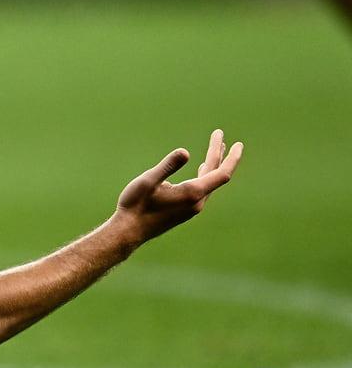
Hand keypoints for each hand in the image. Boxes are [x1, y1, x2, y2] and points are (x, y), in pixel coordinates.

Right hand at [114, 129, 243, 242]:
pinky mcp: (185, 211)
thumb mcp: (148, 181)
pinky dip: (206, 175)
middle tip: (220, 136)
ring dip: (213, 164)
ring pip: (209, 182)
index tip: (238, 143)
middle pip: (216, 175)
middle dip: (220, 154)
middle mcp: (197, 202)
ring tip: (218, 149)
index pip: (221, 173)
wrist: (128, 232)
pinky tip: (202, 170)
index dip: (231, 157)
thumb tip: (185, 151)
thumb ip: (167, 166)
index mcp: (192, 193)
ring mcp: (192, 208)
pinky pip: (203, 189)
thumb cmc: (136, 205)